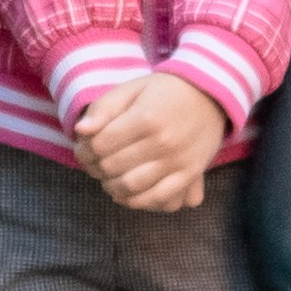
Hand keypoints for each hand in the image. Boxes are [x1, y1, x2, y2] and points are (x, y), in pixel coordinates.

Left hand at [74, 72, 226, 209]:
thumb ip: (104, 108)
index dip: (85, 149)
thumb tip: (81, 131)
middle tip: (92, 163)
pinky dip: (137, 201)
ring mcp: (178, 161)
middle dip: (94, 167)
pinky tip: (125, 193)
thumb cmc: (164, 91)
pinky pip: (159, 198)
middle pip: (113, 166)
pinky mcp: (190, 174)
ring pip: (131, 186)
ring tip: (107, 178)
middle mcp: (163, 141)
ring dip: (111, 186)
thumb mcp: (132, 89)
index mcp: (146, 117)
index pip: (102, 144)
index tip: (83, 147)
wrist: (209, 95)